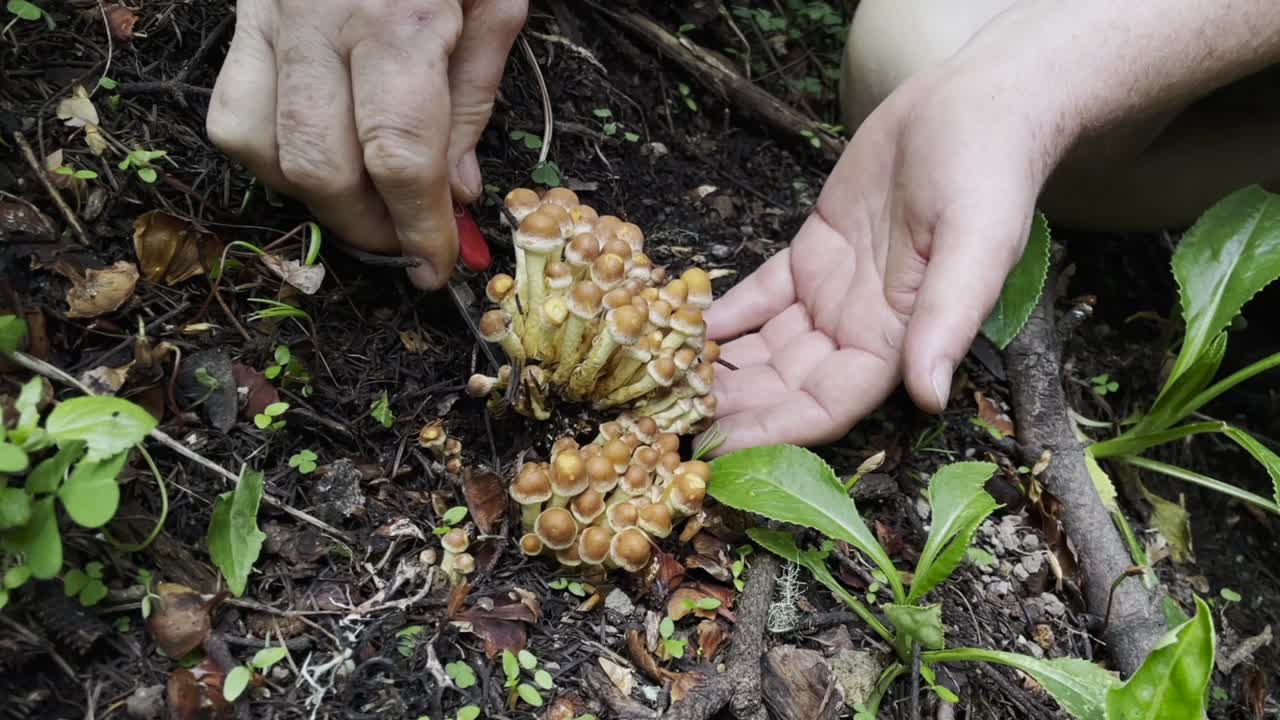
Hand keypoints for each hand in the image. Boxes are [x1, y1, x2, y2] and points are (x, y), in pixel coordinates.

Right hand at [207, 0, 526, 289]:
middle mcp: (322, 23)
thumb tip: (455, 191)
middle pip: (325, 167)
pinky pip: (230, 114)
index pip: (400, 155)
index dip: (419, 226)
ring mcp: (270, 19)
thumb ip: (474, 97)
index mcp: (400, 18)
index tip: (436, 265)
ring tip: (366, 207)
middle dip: (371, 227)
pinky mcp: (242, 18)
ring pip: (264, 151)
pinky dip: (267, 159)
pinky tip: (313, 159)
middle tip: (408, 242)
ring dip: (318, 201)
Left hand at [701, 56, 1066, 454]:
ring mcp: (833, 292)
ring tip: (663, 378)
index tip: (717, 449)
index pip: (827, 405)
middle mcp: (861, 328)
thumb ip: (947, 321)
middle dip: (733, 405)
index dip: (773, 430)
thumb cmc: (988, 175)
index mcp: (898, 340)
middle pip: (786, 386)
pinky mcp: (813, 252)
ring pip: (768, 347)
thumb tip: (929, 397)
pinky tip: (683, 324)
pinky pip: (761, 295)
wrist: (973, 106)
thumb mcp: (977, 245)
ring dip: (723, 366)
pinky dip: (725, 313)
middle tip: (669, 415)